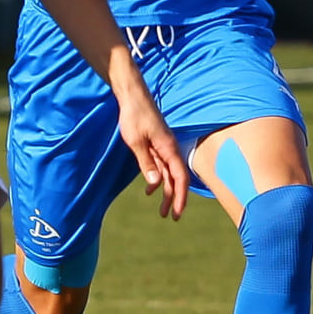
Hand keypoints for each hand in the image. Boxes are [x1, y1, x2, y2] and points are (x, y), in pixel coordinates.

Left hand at [112, 80, 187, 218]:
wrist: (132, 96)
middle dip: (174, 198)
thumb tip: (156, 184)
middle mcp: (170, 149)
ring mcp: (163, 147)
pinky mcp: (156, 144)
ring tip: (161, 210)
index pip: (180, 178)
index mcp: (169, 149)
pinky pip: (161, 165)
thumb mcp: (136, 142)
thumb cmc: (134, 116)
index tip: (177, 212)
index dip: (180, 196)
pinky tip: (150, 189)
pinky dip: (157, 179)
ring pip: (168, 174)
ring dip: (165, 191)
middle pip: (176, 179)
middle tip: (170, 217)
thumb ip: (147, 163)